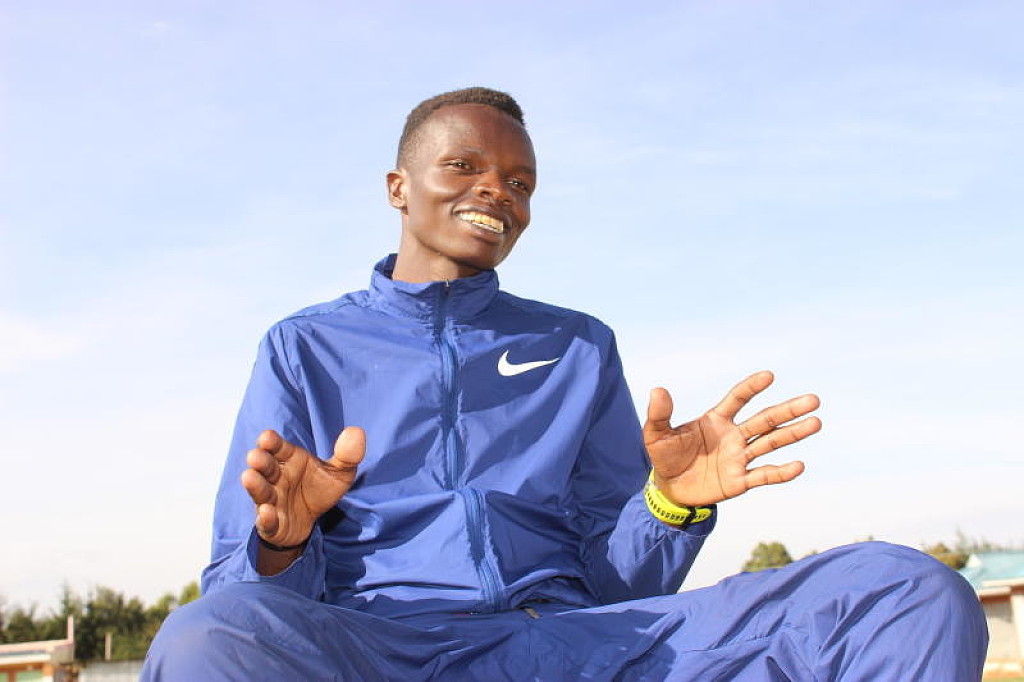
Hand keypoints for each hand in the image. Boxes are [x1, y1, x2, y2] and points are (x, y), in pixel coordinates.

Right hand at [241, 428, 364, 549]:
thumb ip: (348, 455)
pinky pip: (265, 521)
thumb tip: (356, 431)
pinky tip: (267, 512)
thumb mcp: (339, 473)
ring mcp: (270, 500)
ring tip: (249, 476)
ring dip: (255, 485)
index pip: (277, 447)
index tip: (268, 438)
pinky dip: (265, 518)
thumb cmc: (319, 489)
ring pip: (260, 491)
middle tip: (256, 456)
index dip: (271, 442)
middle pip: (264, 466)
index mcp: (289, 460)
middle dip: (260, 460)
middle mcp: (275, 477)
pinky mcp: (270, 523)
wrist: (312, 522)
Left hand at [643, 371, 819, 506]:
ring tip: (816, 422)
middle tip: (813, 399)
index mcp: (716, 420)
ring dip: (793, 433)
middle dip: (788, 409)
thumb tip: (658, 390)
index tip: (769, 376)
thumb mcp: (656, 435)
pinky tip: (799, 465)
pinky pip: (764, 475)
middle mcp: (733, 436)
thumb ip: (659, 414)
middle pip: (765, 419)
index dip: (752, 387)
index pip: (738, 399)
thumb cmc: (665, 456)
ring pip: (771, 443)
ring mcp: (739, 458)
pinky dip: (781, 472)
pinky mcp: (740, 481)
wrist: (669, 489)